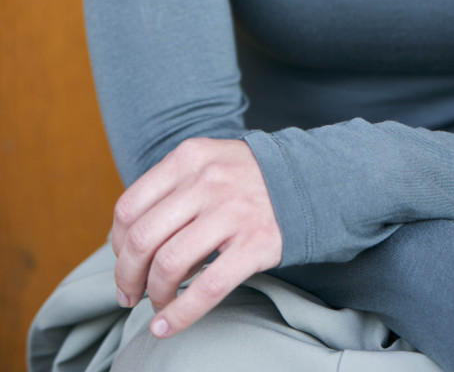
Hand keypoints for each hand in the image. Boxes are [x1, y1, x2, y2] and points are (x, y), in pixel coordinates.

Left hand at [111, 136, 282, 339]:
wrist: (307, 180)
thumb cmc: (245, 180)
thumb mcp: (206, 164)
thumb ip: (169, 191)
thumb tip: (126, 246)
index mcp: (189, 157)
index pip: (129, 207)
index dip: (116, 245)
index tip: (124, 263)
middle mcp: (208, 181)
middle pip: (141, 238)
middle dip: (126, 276)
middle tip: (130, 294)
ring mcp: (234, 212)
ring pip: (168, 264)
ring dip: (153, 294)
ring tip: (158, 303)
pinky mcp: (256, 243)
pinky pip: (206, 288)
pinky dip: (179, 314)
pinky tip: (166, 325)